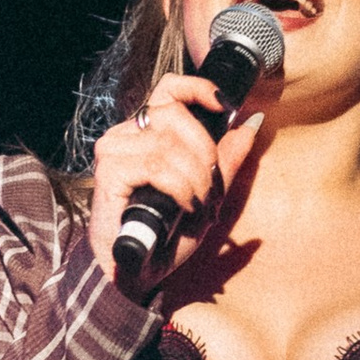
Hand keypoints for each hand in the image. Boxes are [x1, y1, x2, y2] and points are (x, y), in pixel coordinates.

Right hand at [88, 70, 268, 293]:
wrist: (139, 271)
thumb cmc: (167, 232)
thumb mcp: (207, 190)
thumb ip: (227, 157)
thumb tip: (251, 122)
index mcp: (147, 131)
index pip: (169, 88)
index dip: (199, 89)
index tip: (226, 106)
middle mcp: (125, 135)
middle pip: (175, 115)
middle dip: (206, 153)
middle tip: (212, 189)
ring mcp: (113, 152)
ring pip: (168, 145)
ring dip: (196, 178)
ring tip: (200, 205)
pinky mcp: (108, 174)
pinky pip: (157, 167)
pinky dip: (180, 187)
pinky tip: (185, 206)